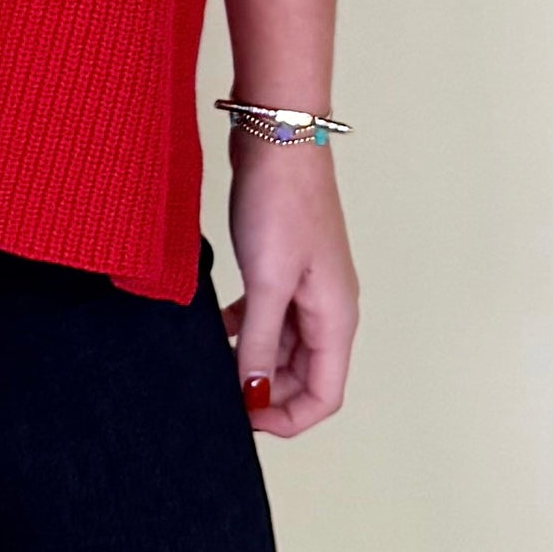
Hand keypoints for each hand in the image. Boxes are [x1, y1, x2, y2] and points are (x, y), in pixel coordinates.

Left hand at [221, 134, 359, 435]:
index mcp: (336, 317)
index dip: (287, 416)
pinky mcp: (285, 261)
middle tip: (223, 391)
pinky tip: (220, 323)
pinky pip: (271, 311)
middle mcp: (328, 306)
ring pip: (285, 343)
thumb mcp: (268, 280)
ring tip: (216, 359)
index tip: (244, 417)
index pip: (325, 395)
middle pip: (305, 374)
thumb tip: (253, 392)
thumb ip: (261, 341)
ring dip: (256, 357)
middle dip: (268, 390)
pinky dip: (249, 325)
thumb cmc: (282, 200)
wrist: (278, 134)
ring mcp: (307, 283)